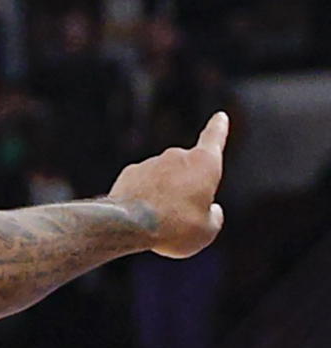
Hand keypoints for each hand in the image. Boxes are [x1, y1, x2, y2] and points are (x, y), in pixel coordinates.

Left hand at [108, 111, 227, 258]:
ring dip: (164, 198)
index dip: (218, 128)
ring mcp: (151, 162)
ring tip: (159, 221)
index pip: (214, 139)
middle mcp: (177, 156)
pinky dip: (145, 199)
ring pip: (164, 182)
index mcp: (204, 164)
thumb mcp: (207, 231)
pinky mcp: (130, 172)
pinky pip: (144, 186)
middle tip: (181, 218)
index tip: (220, 116)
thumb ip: (213, 216)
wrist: (128, 225)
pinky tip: (140, 215)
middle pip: (188, 173)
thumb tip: (209, 210)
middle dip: (187, 192)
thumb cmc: (175, 227)